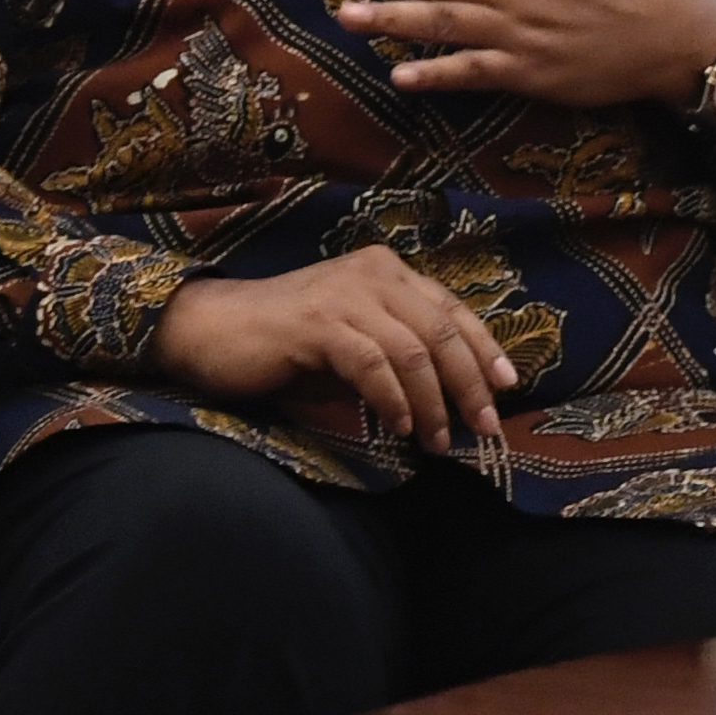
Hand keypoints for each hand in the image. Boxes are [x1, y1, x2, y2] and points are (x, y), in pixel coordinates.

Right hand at [154, 245, 518, 451]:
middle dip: (469, 383)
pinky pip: (372, 364)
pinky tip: (400, 428)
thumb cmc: (284, 345)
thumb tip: (449, 400)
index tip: (507, 387)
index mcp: (387, 272)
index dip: (484, 348)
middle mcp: (373, 274)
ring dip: (432, 403)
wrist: (209, 330)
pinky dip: (393, 400)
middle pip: (442, 331)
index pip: (452, 310)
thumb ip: (397, 360)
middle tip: (484, 427)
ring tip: (437, 442)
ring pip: (413, 351)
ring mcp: (345, 295)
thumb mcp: (354, 347)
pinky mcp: (318, 323)